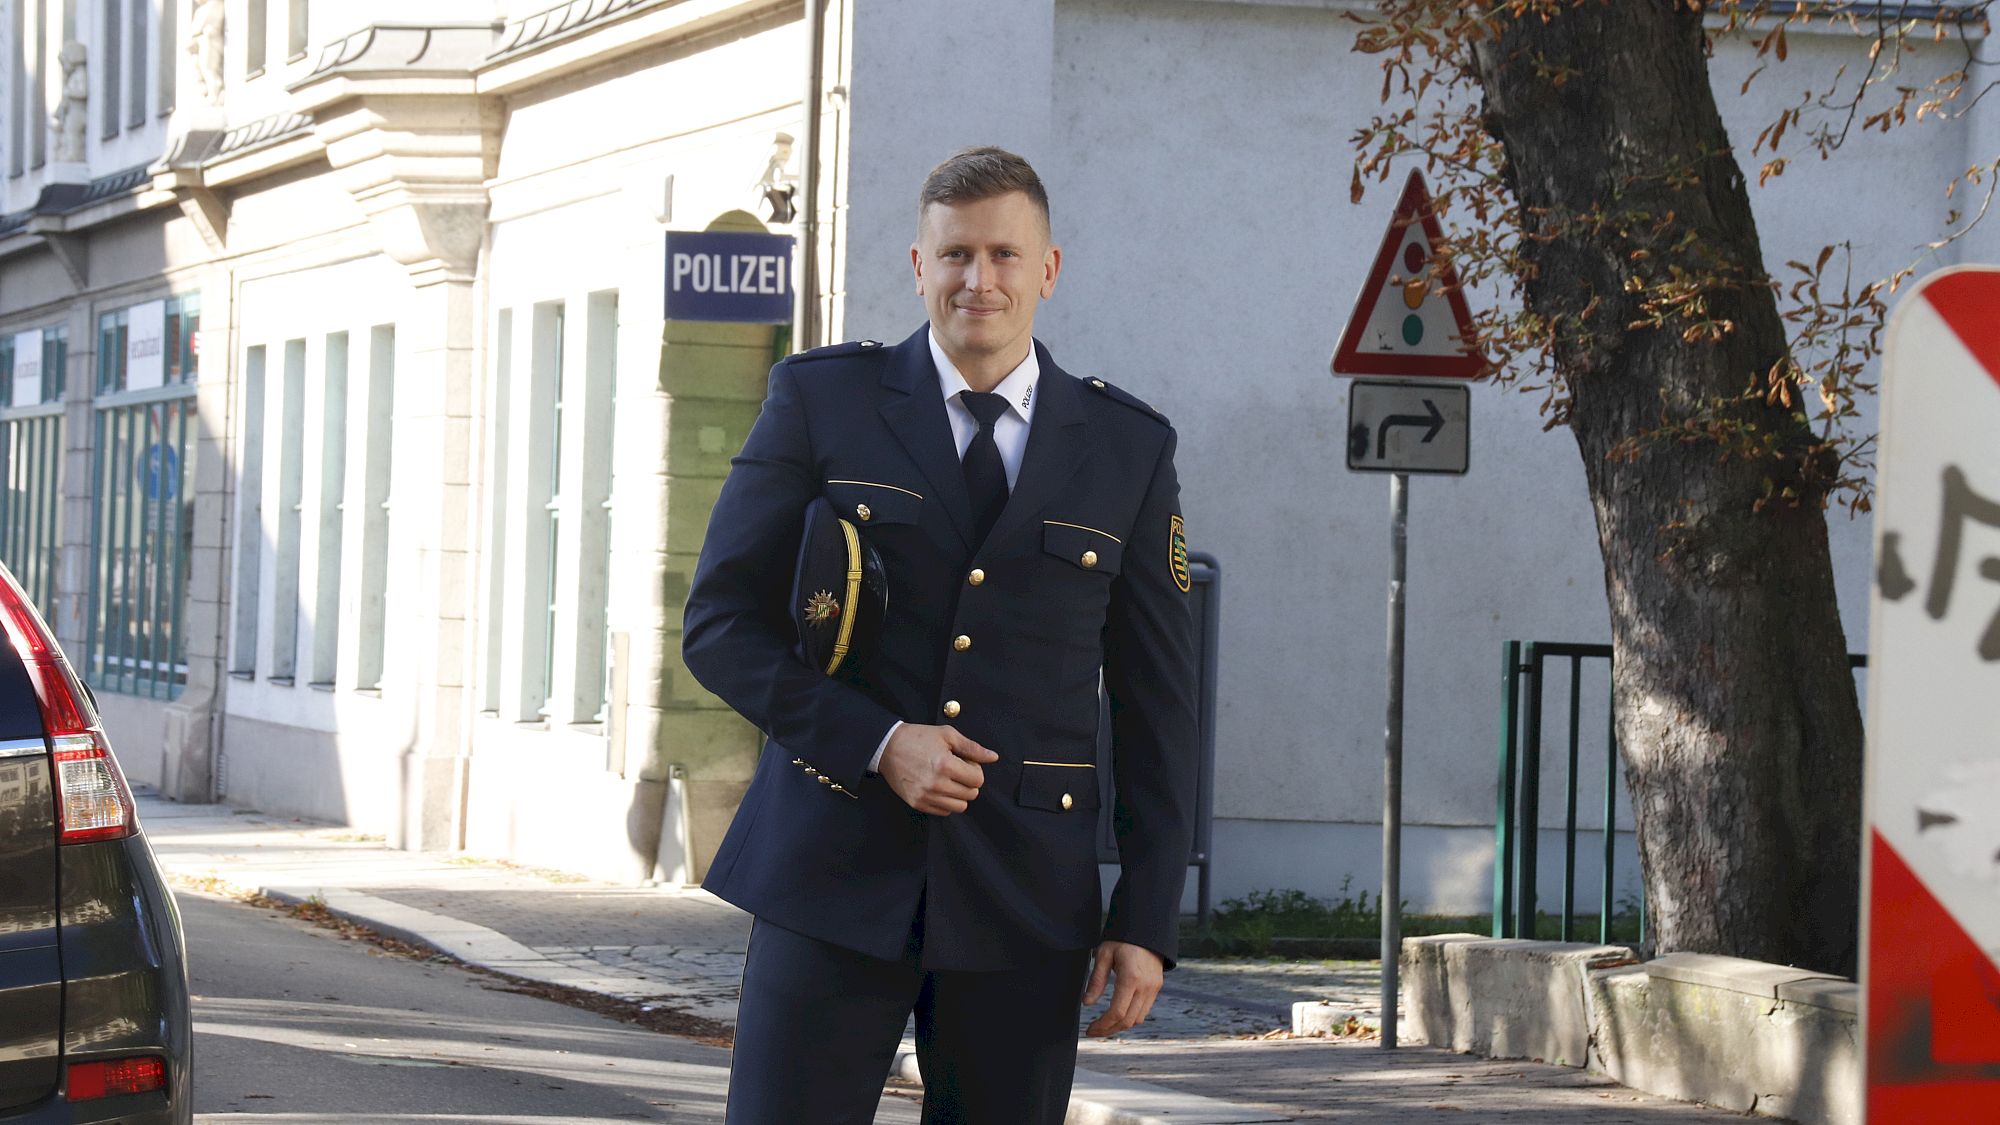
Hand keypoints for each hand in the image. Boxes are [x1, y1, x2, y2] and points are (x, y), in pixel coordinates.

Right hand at [878, 723, 998, 815]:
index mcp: (945, 765)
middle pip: (971, 795)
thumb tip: (993, 757)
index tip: (965, 763)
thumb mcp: (947, 735)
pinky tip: (939, 787)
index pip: (978, 780)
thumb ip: (972, 748)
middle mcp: (936, 784)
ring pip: (960, 807)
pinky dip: (946, 802)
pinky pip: (944, 811)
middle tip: (957, 770)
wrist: (887, 747)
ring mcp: (925, 796)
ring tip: (949, 780)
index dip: (975, 770)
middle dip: (969, 782)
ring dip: (959, 794)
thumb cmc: (918, 738)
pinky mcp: (917, 803)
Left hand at [1082, 941, 1163, 1036]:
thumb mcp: (1104, 954)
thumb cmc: (1123, 938)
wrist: (1146, 928)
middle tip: (1093, 1031)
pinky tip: (1118, 1015)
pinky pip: (1144, 1011)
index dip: (1102, 1025)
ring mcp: (1153, 988)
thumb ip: (1096, 980)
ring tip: (1104, 1025)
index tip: (1090, 1029)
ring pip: (1137, 1019)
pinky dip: (1131, 1017)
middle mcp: (1145, 986)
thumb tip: (1087, 1003)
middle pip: (1127, 1021)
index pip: (1116, 1012)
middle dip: (1109, 1030)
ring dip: (1120, 1026)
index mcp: (1131, 978)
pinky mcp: (1157, 987)